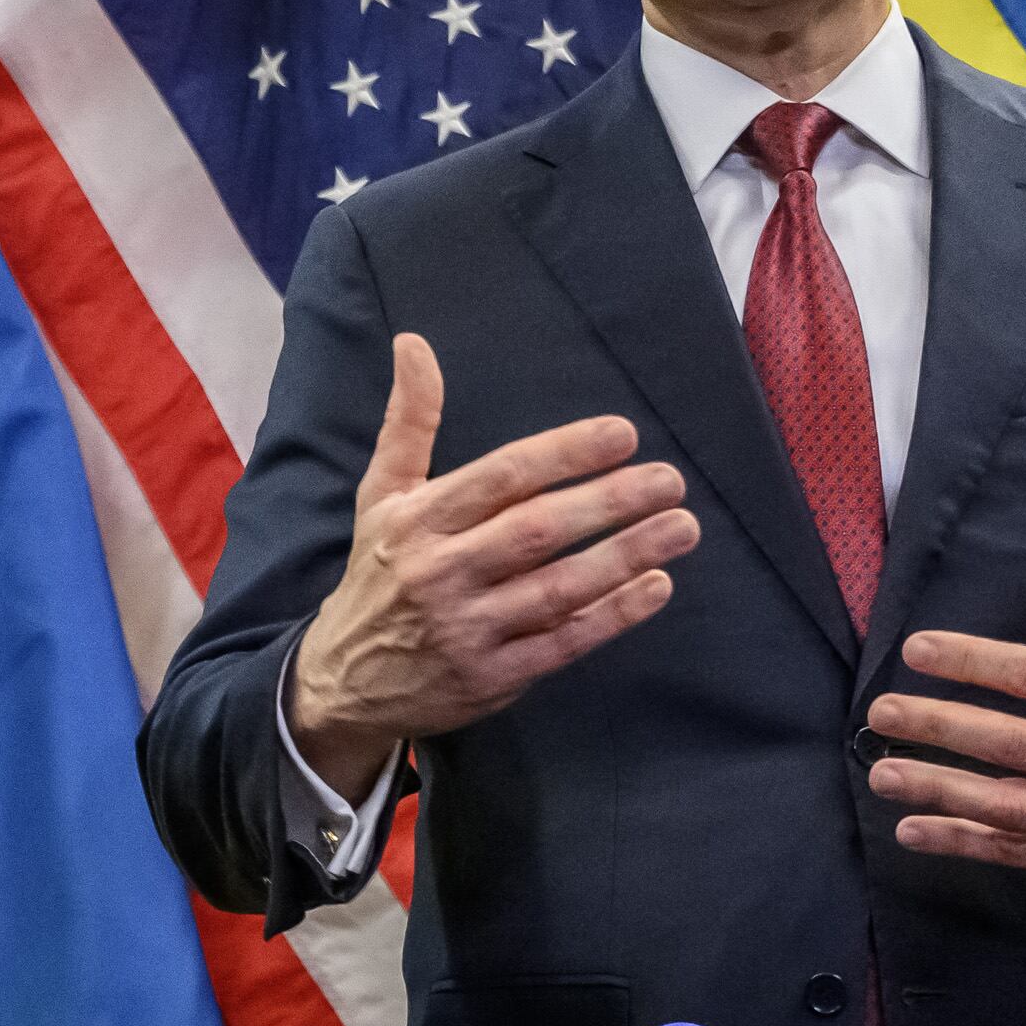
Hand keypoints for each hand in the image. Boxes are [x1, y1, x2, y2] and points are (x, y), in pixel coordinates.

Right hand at [284, 335, 697, 793]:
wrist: (344, 682)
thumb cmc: (379, 574)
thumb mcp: (381, 496)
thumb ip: (409, 422)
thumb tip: (413, 343)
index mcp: (418, 520)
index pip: (501, 477)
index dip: (564, 453)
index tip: (623, 434)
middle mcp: (440, 573)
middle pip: (537, 531)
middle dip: (610, 502)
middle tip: (670, 480)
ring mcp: (467, 630)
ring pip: (559, 588)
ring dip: (626, 555)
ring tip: (681, 527)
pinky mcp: (491, 678)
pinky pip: (562, 643)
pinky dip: (613, 616)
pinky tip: (656, 586)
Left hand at [867, 529, 1025, 881]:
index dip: (975, 661)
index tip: (917, 648)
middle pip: (1013, 742)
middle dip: (942, 726)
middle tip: (883, 712)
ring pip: (1009, 807)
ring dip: (942, 792)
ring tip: (883, 774)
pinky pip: (1016, 852)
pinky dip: (963, 844)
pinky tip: (913, 830)